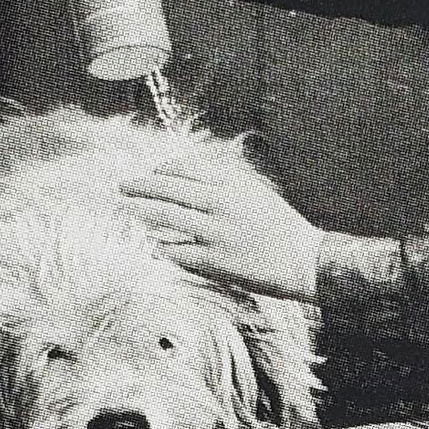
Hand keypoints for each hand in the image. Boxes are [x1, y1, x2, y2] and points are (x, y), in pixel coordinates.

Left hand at [121, 165, 322, 300]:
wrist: (305, 260)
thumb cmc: (281, 227)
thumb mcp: (255, 193)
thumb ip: (225, 184)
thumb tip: (186, 179)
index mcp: (235, 184)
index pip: (188, 168)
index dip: (164, 169)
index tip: (152, 172)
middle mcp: (223, 203)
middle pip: (171, 189)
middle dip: (142, 185)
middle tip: (123, 185)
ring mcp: (217, 233)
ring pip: (168, 216)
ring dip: (142, 210)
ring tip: (127, 207)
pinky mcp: (216, 261)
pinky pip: (178, 251)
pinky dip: (162, 247)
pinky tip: (152, 245)